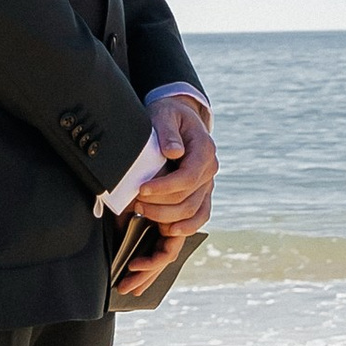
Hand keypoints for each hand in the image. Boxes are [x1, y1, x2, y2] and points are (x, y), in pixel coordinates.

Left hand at [128, 91, 215, 236]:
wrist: (179, 119)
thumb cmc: (170, 115)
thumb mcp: (166, 115)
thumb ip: (168, 131)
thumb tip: (173, 151)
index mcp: (204, 150)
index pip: (187, 177)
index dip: (164, 187)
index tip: (142, 189)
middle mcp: (209, 169)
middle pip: (188, 198)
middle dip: (160, 204)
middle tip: (135, 202)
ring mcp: (206, 183)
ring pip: (192, 211)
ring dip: (166, 217)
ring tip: (142, 212)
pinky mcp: (201, 192)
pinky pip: (200, 215)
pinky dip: (186, 227)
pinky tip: (168, 231)